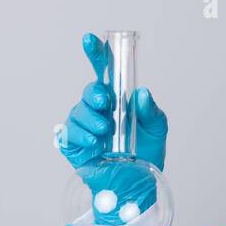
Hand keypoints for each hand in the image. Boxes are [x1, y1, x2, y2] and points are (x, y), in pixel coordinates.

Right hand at [57, 34, 168, 224]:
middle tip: (104, 102)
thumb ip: (152, 111)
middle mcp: (97, 109)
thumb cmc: (147, 153)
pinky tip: (95, 145)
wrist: (137, 185)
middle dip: (93, 94)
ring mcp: (83, 126)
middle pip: (88, 91)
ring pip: (77, 112)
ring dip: (90, 120)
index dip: (95, 53)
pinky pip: (68, 134)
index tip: (89, 39)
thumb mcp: (157, 130)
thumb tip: (143, 94)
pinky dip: (80, 137)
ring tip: (105, 133)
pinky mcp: (74, 145)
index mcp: (116, 99)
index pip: (103, 70)